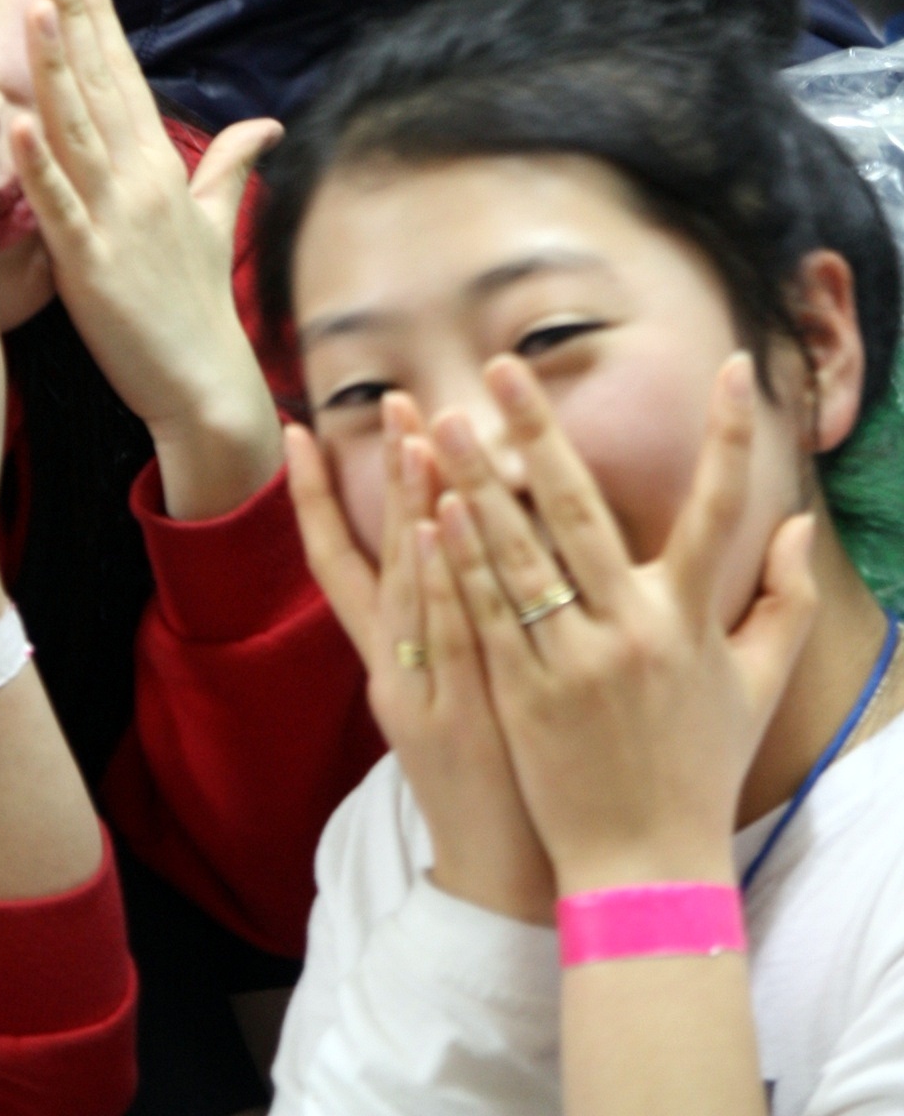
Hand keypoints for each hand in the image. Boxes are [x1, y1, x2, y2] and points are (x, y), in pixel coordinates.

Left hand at [10, 0, 281, 516]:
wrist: (204, 383)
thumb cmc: (200, 305)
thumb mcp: (214, 222)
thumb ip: (230, 166)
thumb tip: (269, 123)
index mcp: (159, 166)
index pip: (123, 74)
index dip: (99, 18)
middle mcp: (139, 180)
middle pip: (100, 84)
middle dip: (76, 17)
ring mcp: (115, 219)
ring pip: (78, 130)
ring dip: (56, 69)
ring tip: (38, 8)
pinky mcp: (91, 266)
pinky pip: (59, 209)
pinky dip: (37, 167)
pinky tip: (16, 123)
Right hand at [286, 398, 555, 921]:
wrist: (499, 875)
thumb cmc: (492, 777)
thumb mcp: (448, 696)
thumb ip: (446, 622)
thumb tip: (452, 542)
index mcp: (382, 661)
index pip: (334, 563)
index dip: (311, 499)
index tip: (297, 432)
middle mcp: (389, 667)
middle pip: (373, 557)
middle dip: (380, 477)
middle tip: (389, 401)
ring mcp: (419, 691)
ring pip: (408, 585)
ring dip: (410, 507)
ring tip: (414, 437)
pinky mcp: (457, 715)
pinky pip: (444, 633)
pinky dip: (436, 578)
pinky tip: (437, 525)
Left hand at [428, 353, 817, 893]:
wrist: (645, 864)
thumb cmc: (698, 766)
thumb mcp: (754, 684)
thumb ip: (782, 600)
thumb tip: (798, 525)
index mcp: (690, 620)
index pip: (717, 512)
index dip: (728, 439)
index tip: (728, 367)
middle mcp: (631, 631)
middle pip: (579, 512)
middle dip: (540, 433)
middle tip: (502, 365)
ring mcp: (572, 662)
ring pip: (516, 554)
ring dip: (476, 483)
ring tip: (443, 422)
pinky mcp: (522, 692)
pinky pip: (486, 612)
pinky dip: (460, 561)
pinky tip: (431, 512)